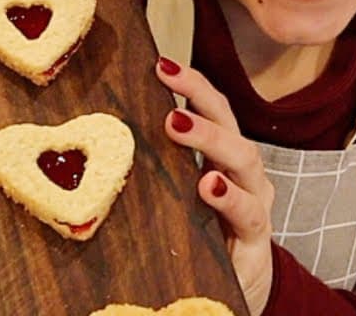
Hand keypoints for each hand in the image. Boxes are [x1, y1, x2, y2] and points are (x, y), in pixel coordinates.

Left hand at [156, 57, 275, 313]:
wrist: (237, 296)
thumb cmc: (200, 245)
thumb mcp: (177, 205)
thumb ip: (160, 177)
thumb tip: (100, 146)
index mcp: (224, 162)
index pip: (215, 112)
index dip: (193, 86)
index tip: (161, 63)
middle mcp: (245, 176)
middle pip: (231, 126)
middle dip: (201, 99)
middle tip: (168, 79)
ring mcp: (255, 204)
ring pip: (244, 160)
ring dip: (212, 139)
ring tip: (180, 123)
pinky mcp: (256, 238)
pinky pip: (248, 212)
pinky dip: (230, 197)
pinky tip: (210, 186)